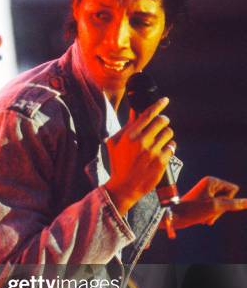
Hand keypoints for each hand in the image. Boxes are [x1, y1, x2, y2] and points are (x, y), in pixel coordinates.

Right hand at [104, 97, 175, 214]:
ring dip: (166, 134)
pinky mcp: (161, 162)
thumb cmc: (118, 164)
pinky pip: (172, 147)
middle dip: (163, 121)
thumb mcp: (114, 143)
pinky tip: (163, 150)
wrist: (124, 187)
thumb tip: (136, 111)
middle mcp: (142, 142)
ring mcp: (153, 152)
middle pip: (162, 121)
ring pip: (169, 133)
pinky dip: (169, 147)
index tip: (165, 100)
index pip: (148, 114)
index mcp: (130, 135)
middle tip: (161, 124)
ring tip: (160, 140)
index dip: (159, 105)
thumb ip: (126, 126)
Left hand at [173, 176, 246, 227]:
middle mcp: (210, 184)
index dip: (227, 199)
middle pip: (228, 197)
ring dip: (216, 214)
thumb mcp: (216, 207)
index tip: (213, 203)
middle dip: (221, 208)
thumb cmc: (193, 210)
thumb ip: (234, 204)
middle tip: (208, 212)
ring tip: (204, 217)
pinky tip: (203, 219)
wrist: (174, 217)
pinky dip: (211, 215)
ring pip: (223, 204)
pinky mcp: (204, 200)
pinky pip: (216, 208)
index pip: (233, 189)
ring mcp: (207, 192)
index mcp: (212, 180)